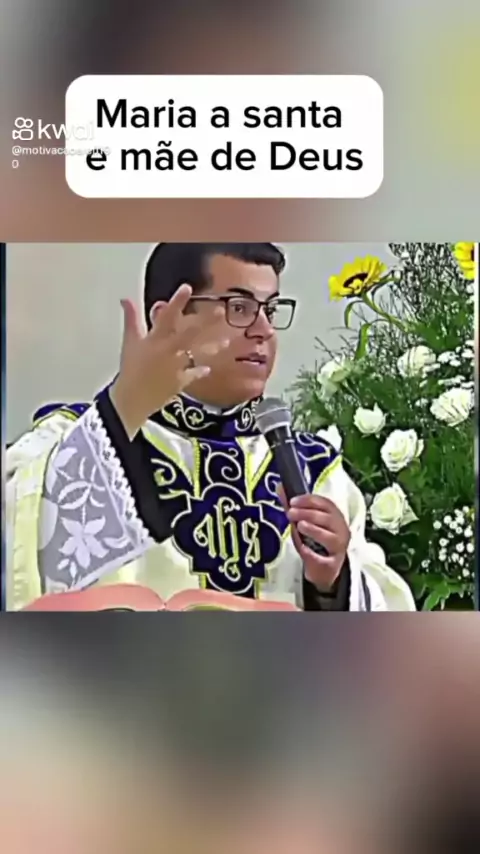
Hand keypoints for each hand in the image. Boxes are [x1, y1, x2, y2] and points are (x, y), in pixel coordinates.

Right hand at [110, 284, 229, 436]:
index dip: (177, 302)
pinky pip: (194, 374)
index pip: (167, 316)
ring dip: (213, 347)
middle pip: (189, 334)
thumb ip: (131, 319)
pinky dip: (201, 371)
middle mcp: (167, 351)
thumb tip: (125, 299)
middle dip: (206, 323)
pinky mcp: (180, 382)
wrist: (131, 399)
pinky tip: (209, 368)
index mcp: (154, 340)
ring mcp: (176, 367)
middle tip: (220, 311)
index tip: (188, 287)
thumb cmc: (130, 368)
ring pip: (197, 354)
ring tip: (226, 341)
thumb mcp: (130, 342)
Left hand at [280, 490, 350, 591]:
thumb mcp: (304, 522)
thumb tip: (279, 486)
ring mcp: (339, 547)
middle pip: (327, 518)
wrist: (324, 569)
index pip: (324, 503)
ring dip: (314, 529)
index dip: (308, 500)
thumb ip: (294, 507)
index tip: (292, 501)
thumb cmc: (315, 541)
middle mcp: (340, 529)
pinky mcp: (333, 563)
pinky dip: (313, 553)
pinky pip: (324, 558)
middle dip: (307, 513)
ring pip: (329, 536)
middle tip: (291, 513)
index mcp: (334, 515)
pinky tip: (304, 549)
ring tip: (300, 526)